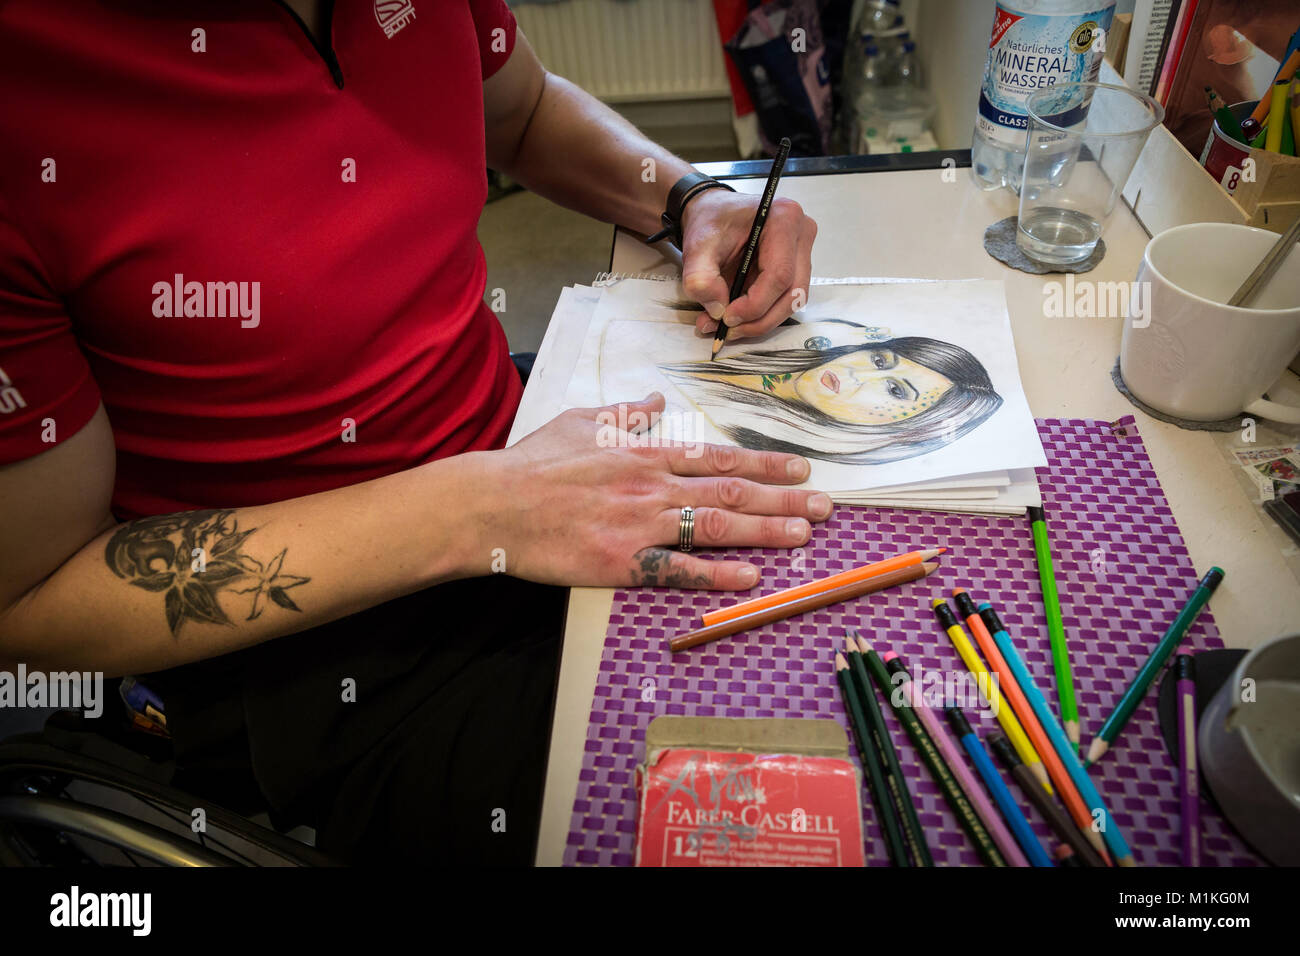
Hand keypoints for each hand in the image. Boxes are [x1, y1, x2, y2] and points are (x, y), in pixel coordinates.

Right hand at [470, 393, 832, 588]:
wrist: (493, 504)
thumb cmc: (532, 463)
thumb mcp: (581, 421)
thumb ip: (624, 413)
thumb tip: (653, 399)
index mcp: (644, 452)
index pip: (718, 458)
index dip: (765, 465)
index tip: (801, 468)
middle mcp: (652, 485)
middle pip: (731, 493)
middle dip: (784, 498)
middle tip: (825, 507)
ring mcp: (640, 524)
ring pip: (716, 527)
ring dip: (767, 531)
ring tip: (805, 535)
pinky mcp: (622, 562)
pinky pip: (678, 570)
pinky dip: (717, 574)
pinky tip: (752, 578)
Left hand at [678, 187, 816, 339]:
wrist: (713, 214)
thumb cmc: (711, 221)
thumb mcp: (697, 245)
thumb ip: (700, 278)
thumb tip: (717, 310)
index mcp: (784, 219)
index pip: (779, 275)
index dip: (754, 304)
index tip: (726, 317)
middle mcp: (801, 234)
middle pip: (793, 292)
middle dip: (759, 319)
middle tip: (727, 330)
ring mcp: (802, 252)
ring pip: (792, 301)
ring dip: (760, 321)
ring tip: (726, 326)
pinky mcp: (796, 268)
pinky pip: (784, 300)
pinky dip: (760, 315)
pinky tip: (736, 317)